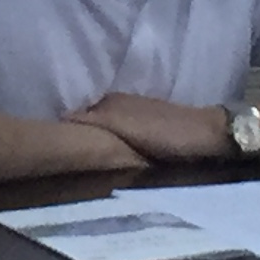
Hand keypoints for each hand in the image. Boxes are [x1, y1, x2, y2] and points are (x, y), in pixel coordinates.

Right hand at [66, 93, 235, 165]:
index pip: (76, 117)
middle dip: (77, 134)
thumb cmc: (167, 136)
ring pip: (103, 124)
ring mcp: (133, 109)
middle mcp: (117, 102)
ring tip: (86, 157)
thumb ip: (95, 125)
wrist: (207, 133)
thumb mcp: (127, 131)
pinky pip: (118, 129)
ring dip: (94, 137)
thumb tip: (62, 121)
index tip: (52, 151)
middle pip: (88, 119)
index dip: (64, 131)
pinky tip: (111, 151)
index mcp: (109, 104)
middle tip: (67, 157)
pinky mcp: (146, 120)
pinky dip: (110, 138)